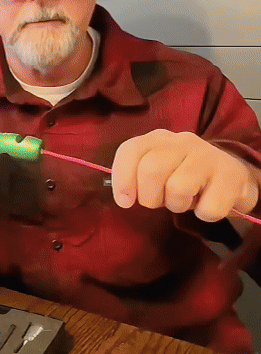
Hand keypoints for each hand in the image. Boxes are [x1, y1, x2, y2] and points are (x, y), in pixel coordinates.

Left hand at [111, 129, 258, 221]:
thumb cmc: (182, 176)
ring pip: (178, 188)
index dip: (123, 179)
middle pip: (151, 170)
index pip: (129, 151)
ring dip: (177, 205)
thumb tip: (123, 198)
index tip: (125, 201)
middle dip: (150, 197)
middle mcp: (181, 141)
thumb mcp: (155, 172)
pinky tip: (207, 203)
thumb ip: (135, 178)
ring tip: (185, 200)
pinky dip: (204, 214)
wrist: (230, 176)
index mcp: (156, 139)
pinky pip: (208, 208)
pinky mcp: (232, 176)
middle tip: (160, 202)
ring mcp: (208, 156)